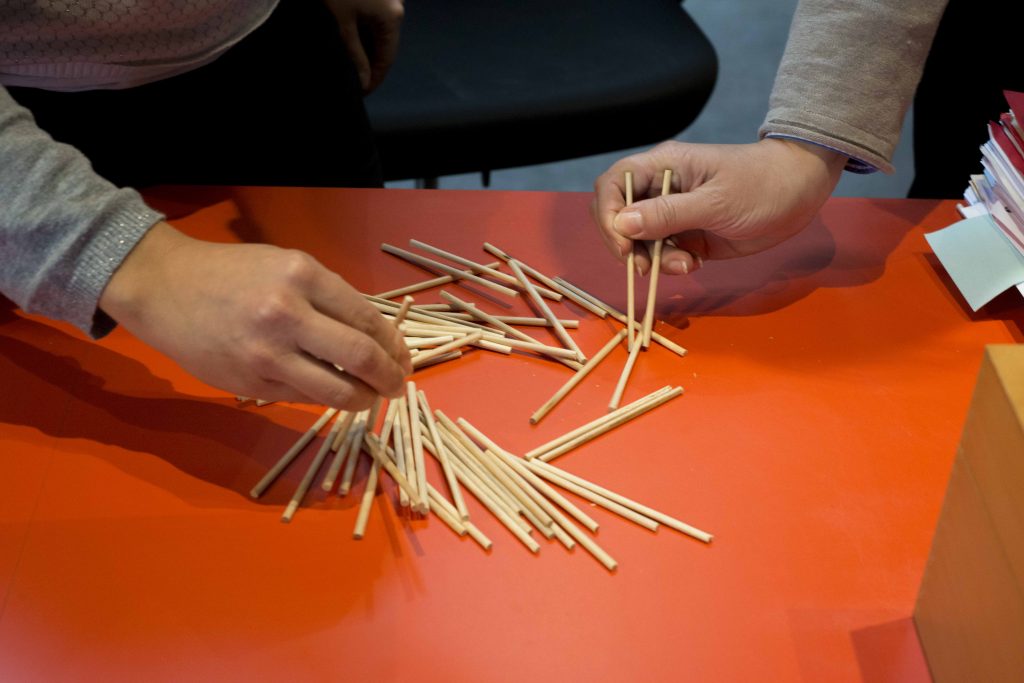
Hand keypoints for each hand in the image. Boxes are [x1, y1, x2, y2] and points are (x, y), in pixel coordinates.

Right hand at [99, 222, 411, 408]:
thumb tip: (374, 338)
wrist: (164, 288)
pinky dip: (323, 398)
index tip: (402, 358)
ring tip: (369, 397)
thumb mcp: (287, 266)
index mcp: (303, 276)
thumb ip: (328, 298)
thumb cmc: (233, 274)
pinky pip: (303, 398)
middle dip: (390, 378)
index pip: (368, 320)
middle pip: (361, 358)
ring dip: (363, 399)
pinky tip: (329, 391)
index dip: (394, 346)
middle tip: (397, 384)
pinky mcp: (251, 385)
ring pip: (337, 392)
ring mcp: (267, 355)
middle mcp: (287, 315)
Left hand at [324, 0, 404, 92]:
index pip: (387, 59)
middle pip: (385, 47)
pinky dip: (365, 31)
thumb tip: (364, 81)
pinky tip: (350, 37)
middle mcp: (397, 8)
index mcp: (392, 18)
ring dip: (366, 48)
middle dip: (369, 64)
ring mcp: (390, 1)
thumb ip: (354, 54)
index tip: (362, 93)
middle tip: (354, 80)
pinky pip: (376, 19)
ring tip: (350, 62)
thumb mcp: (342, 23)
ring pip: (380, 33)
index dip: (375, 79)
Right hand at [591, 138, 846, 274]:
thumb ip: (668, 214)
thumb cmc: (762, 184)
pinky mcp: (687, 234)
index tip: (625, 245)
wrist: (801, 191)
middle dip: (626, 245)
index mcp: (663, 167)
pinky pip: (663, 253)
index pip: (613, 184)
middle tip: (645, 267)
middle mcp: (660, 188)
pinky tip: (694, 263)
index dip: (608, 215)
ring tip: (685, 265)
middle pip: (617, 216)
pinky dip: (671, 264)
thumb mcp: (716, 202)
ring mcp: (673, 213)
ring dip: (653, 259)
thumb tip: (621, 224)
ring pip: (639, 240)